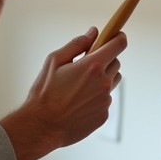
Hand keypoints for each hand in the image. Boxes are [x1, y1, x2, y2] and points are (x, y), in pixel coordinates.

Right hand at [0, 27, 126, 159]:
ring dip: (103, 78)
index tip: (116, 35)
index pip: (118, 45)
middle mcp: (104, 82)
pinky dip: (97, 96)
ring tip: (81, 85)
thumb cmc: (45, 93)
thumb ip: (77, 44)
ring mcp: (105, 100)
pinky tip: (78, 101)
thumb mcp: (55, 61)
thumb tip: (93, 32)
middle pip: (116, 62)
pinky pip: (106, 99)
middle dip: (105, 59)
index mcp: (92, 66)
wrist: (42, 126)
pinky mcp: (104, 115)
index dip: (119, 37)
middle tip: (86, 64)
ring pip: (113, 81)